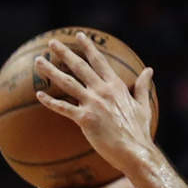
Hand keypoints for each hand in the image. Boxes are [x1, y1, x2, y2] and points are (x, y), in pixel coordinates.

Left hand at [35, 32, 155, 174]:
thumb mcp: (143, 105)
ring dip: (51, 71)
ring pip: (67, 83)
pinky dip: (50, 101)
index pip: (99, 61)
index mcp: (116, 85)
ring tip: (38, 62)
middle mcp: (102, 90)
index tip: (79, 36)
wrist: (134, 151)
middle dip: (64, 52)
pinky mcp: (85, 119)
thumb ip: (142, 86)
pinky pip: (63, 108)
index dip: (88, 47)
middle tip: (52, 43)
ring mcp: (93, 103)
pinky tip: (39, 95)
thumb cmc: (139, 132)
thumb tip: (149, 70)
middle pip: (79, 66)